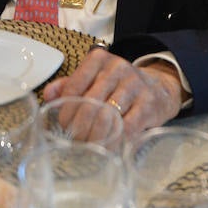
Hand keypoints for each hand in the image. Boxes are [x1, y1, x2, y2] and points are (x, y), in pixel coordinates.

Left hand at [43, 47, 183, 138]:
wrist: (160, 86)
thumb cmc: (119, 85)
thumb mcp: (95, 78)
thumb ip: (70, 85)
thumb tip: (48, 96)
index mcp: (99, 60)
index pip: (74, 86)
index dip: (66, 110)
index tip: (64, 125)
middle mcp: (117, 68)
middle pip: (89, 103)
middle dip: (79, 128)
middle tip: (75, 141)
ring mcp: (135, 85)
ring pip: (107, 116)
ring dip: (94, 137)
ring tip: (89, 147)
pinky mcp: (149, 103)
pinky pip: (127, 127)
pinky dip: (115, 141)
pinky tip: (109, 148)